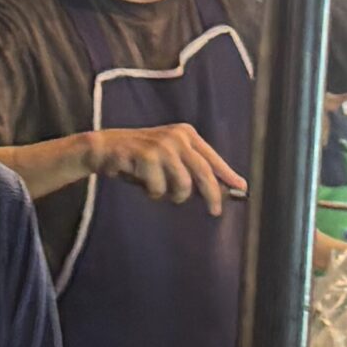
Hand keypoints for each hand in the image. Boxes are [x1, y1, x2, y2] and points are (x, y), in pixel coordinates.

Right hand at [94, 124, 245, 215]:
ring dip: (170, 195)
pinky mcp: (147, 156)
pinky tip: (141, 181)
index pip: (212, 158)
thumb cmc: (139, 159)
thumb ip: (190, 170)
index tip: (241, 188)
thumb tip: (217, 191)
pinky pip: (159, 189)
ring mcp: (162, 146)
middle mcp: (177, 137)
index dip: (228, 175)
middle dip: (212, 195)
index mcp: (186, 134)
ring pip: (182, 185)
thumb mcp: (168, 158)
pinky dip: (151, 192)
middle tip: (215, 211)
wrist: (105, 148)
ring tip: (158, 188)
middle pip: (204, 173)